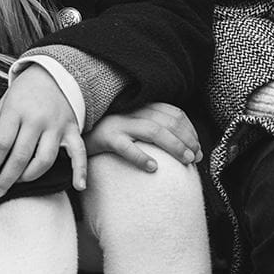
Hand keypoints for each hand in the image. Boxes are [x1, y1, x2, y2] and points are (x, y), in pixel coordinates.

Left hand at [0, 64, 85, 195]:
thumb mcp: (5, 102)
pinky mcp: (72, 130)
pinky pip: (79, 153)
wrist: (57, 73)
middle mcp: (37, 119)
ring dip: (29, 176)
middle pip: (20, 156)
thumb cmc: (26, 90)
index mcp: (16, 110)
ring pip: (44, 160)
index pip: (1, 142)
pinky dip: (81, 170)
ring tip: (18, 181)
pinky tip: (79, 186)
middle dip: (6, 177)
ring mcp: (56, 126)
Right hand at [86, 102, 200, 172]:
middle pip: (168, 121)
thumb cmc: (109, 133)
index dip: (190, 130)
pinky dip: (141, 156)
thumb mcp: (132, 126)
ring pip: (153, 130)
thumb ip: (152, 129)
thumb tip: (182, 148)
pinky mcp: (106, 137)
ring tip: (185, 160)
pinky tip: (153, 167)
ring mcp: (119, 123)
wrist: (75, 134)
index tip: (198, 147)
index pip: (174, 113)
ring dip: (174, 145)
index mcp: (142, 106)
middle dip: (187, 139)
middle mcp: (133, 111)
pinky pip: (126, 147)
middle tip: (195, 157)